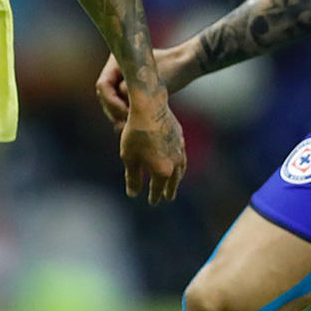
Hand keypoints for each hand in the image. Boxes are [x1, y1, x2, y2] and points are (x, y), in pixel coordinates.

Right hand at [95, 44, 197, 124]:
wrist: (186, 66)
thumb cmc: (171, 68)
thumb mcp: (148, 82)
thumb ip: (129, 92)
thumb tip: (117, 109)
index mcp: (116, 61)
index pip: (103, 85)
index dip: (111, 102)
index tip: (126, 113)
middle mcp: (116, 70)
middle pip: (106, 96)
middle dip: (114, 111)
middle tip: (127, 124)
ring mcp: (122, 80)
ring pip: (112, 103)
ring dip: (119, 115)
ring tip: (131, 127)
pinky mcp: (130, 90)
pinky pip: (121, 105)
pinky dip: (126, 115)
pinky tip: (134, 126)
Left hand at [120, 90, 184, 204]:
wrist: (150, 108)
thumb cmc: (135, 133)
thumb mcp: (129, 157)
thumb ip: (132, 177)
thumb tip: (133, 193)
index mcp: (162, 171)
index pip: (158, 189)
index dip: (154, 196)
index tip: (153, 202)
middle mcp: (175, 163)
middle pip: (173, 181)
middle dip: (169, 190)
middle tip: (168, 197)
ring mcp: (180, 150)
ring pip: (181, 169)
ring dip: (177, 177)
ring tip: (175, 181)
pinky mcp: (180, 137)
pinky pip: (182, 155)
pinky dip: (179, 163)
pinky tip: (176, 160)